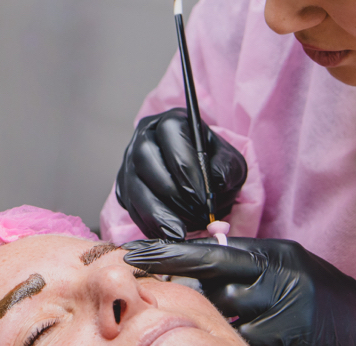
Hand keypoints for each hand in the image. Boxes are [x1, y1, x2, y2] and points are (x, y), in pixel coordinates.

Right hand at [114, 108, 247, 238]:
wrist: (201, 181)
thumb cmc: (213, 166)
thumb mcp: (231, 162)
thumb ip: (227, 167)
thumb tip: (215, 180)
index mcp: (172, 121)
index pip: (171, 136)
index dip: (186, 168)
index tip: (204, 197)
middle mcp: (145, 137)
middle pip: (145, 158)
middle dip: (171, 192)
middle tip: (195, 216)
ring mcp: (129, 162)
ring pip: (134, 186)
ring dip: (157, 213)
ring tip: (180, 232)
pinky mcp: (124, 188)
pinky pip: (130, 207)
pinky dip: (148, 224)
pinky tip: (167, 235)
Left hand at [122, 237, 355, 345]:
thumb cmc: (316, 284)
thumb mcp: (284, 257)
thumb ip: (244, 255)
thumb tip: (200, 247)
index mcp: (269, 259)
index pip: (207, 256)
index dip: (168, 255)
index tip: (134, 254)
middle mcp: (273, 288)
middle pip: (210, 293)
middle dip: (192, 295)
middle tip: (171, 292)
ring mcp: (278, 321)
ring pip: (222, 321)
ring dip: (215, 319)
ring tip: (227, 315)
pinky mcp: (282, 343)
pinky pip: (241, 342)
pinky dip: (233, 339)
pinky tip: (241, 331)